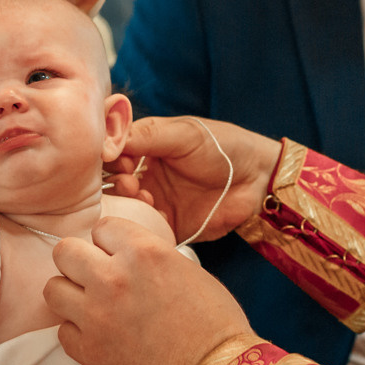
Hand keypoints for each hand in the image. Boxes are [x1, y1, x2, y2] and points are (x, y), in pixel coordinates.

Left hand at [47, 215, 253, 364]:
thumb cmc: (214, 325)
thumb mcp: (187, 270)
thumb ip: (149, 258)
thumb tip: (127, 255)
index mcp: (143, 252)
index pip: (102, 228)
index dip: (111, 243)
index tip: (120, 257)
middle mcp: (113, 279)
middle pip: (64, 252)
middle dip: (79, 262)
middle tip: (96, 277)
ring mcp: (96, 316)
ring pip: (53, 289)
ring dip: (71, 295)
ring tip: (92, 306)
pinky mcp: (90, 352)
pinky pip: (63, 330)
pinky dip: (78, 333)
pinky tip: (100, 336)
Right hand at [107, 117, 279, 243]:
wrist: (258, 179)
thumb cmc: (224, 147)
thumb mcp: (184, 133)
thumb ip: (145, 135)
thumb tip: (105, 142)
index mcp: (144, 147)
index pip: (110, 152)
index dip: (106, 157)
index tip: (116, 160)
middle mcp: (144, 174)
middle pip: (111, 182)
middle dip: (114, 183)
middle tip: (130, 182)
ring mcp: (155, 201)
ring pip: (124, 208)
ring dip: (127, 204)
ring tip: (144, 197)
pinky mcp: (168, 225)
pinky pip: (144, 230)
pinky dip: (143, 225)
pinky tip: (157, 215)